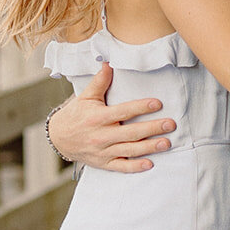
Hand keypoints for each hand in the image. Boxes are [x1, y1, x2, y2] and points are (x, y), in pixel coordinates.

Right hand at [47, 62, 176, 172]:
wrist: (59, 138)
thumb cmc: (76, 114)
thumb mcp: (86, 96)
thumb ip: (100, 81)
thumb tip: (109, 62)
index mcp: (98, 117)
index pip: (123, 111)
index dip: (141, 107)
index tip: (158, 103)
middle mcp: (101, 135)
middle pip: (131, 132)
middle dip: (152, 128)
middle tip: (170, 124)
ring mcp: (103, 151)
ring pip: (129, 150)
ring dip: (149, 147)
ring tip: (167, 143)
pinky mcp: (104, 163)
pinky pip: (121, 167)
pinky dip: (135, 167)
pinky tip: (150, 164)